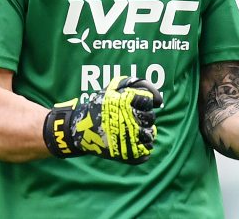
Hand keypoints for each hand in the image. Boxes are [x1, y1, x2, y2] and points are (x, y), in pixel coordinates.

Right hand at [43, 76, 163, 164]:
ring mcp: (128, 139)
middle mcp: (129, 120)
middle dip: (145, 117)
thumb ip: (138, 85)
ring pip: (150, 136)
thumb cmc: (100, 105)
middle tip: (134, 117)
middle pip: (151, 118)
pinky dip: (143, 148)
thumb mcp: (114, 86)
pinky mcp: (126, 154)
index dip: (144, 101)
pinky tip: (135, 142)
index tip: (136, 103)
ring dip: (146, 132)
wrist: (81, 129)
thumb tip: (158, 101)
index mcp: (125, 102)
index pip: (148, 100)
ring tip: (135, 130)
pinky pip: (146, 152)